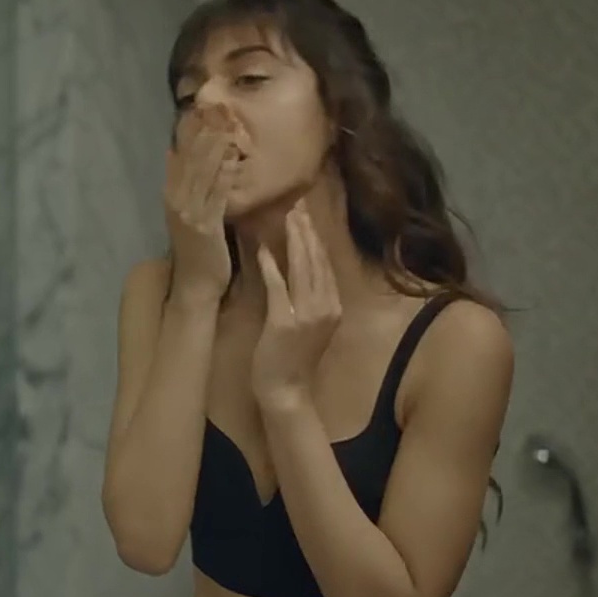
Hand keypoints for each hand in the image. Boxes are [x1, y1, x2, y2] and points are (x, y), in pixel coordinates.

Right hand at [163, 105, 241, 304]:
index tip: (204, 108)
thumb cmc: (198, 248)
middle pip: (190, 159)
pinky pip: (217, 194)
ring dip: (216, 148)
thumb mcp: (188, 212)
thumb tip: (180, 155)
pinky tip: (235, 158)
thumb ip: (186, 186)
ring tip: (228, 124)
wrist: (195, 282)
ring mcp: (189, 212)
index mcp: (172, 194)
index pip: (180, 155)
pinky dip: (225, 174)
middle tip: (218, 107)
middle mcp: (176, 199)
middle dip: (204, 132)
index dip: (191, 131)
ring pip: (203, 173)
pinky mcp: (205, 224)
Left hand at [252, 201, 341, 409]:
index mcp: (333, 306)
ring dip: (294, 241)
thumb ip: (308, 298)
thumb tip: (299, 269)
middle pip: (317, 261)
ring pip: (302, 269)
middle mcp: (326, 307)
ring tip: (285, 217)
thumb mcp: (308, 325)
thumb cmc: (291, 359)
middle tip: (296, 204)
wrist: (286, 392)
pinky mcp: (285, 322)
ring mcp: (308, 315)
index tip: (306, 215)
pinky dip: (272, 267)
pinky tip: (264, 250)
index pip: (325, 264)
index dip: (316, 238)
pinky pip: (279, 287)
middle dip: (306, 231)